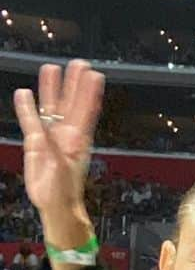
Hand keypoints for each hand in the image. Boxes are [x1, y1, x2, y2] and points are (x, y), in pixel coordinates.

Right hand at [12, 61, 103, 268]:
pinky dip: (27, 108)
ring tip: (50, 68)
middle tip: (78, 63)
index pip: (86, 111)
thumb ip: (52, 148)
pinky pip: (31, 121)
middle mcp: (67, 134)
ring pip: (51, 108)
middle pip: (70, 103)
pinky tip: (24, 93)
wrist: (55, 206)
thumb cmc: (64, 191)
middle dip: (73, 84)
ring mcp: (52, 137)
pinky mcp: (37, 144)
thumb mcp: (60, 168)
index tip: (95, 74)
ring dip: (51, 89)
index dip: (90, 93)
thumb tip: (45, 130)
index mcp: (79, 140)